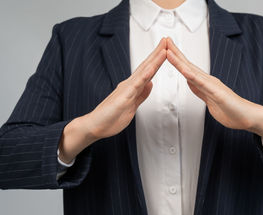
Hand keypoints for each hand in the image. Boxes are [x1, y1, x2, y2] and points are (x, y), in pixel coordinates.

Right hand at [58, 38, 167, 163]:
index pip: (148, 71)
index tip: (167, 50)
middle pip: (147, 66)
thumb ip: (141, 95)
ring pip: (143, 72)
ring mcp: (126, 89)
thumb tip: (150, 84)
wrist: (95, 125)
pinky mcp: (124, 97)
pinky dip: (145, 75)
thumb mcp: (132, 106)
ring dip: (154, 60)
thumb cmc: (111, 117)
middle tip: (167, 40)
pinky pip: (137, 85)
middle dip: (158, 54)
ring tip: (163, 49)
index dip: (158, 60)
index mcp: (132, 87)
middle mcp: (129, 85)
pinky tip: (152, 68)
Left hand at [165, 36, 262, 143]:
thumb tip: (190, 82)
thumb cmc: (231, 110)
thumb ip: (200, 90)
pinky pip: (202, 84)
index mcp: (205, 83)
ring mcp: (213, 85)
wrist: (247, 117)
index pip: (188, 69)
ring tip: (169, 51)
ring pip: (192, 72)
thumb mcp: (210, 100)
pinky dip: (192, 76)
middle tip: (165, 40)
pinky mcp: (217, 93)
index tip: (166, 49)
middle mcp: (209, 80)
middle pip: (188, 65)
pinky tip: (184, 71)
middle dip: (176, 53)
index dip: (176, 59)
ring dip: (180, 61)